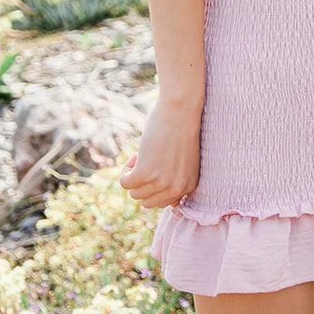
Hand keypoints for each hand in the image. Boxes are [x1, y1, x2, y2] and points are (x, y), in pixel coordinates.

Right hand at [119, 95, 201, 210]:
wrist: (181, 109)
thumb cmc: (181, 129)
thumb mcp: (183, 161)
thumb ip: (175, 181)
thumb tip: (164, 202)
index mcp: (188, 187)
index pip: (162, 203)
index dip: (154, 185)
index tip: (158, 167)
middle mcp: (176, 189)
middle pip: (147, 202)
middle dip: (144, 183)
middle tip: (150, 160)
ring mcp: (161, 183)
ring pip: (135, 193)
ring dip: (135, 175)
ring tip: (145, 154)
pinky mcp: (145, 173)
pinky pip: (125, 183)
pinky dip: (126, 170)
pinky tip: (137, 154)